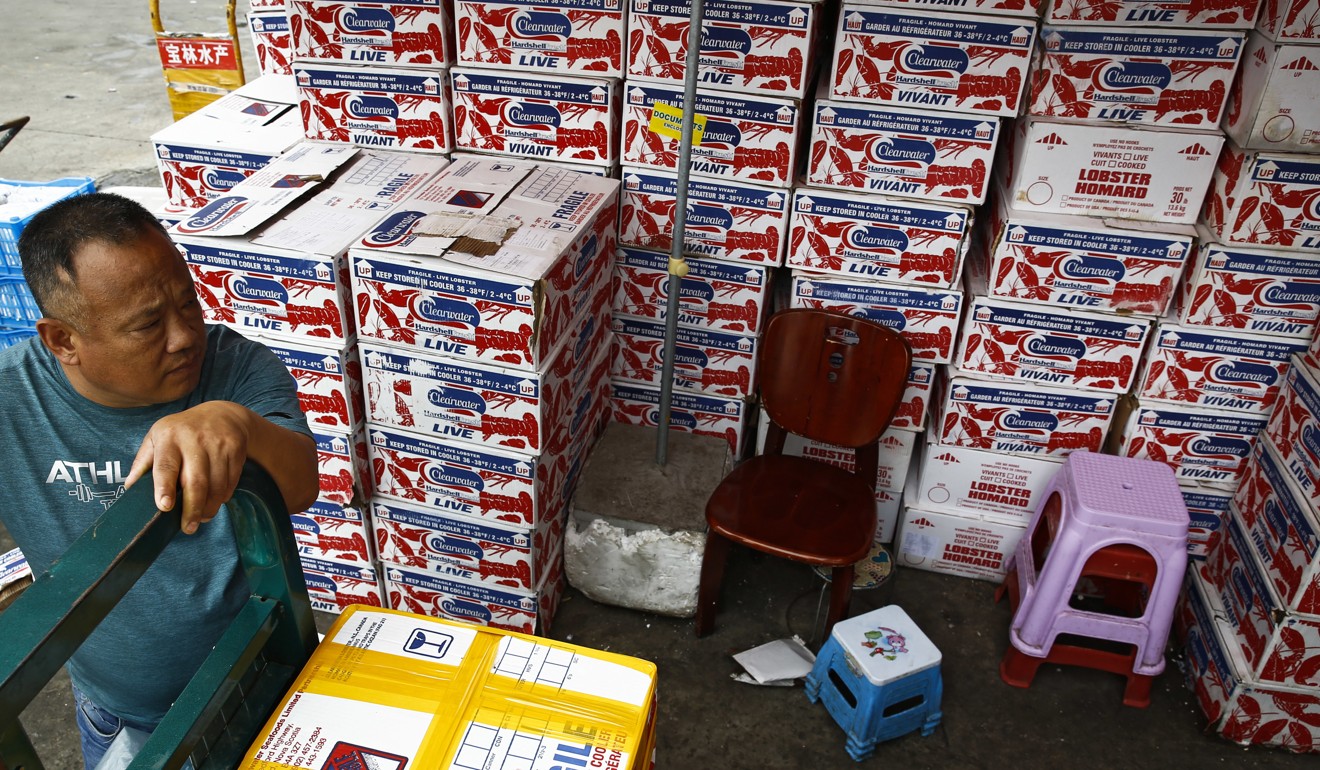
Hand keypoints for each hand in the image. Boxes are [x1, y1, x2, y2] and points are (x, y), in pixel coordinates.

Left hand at [124, 401, 253, 534]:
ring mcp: (218, 444)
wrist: (223, 413)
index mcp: (169, 437)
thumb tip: (130, 489)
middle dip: (192, 509)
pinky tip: (214, 501)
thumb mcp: (157, 437)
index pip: (166, 465)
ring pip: (216, 486)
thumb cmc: (182, 430)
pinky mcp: (236, 450)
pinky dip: (222, 497)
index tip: (164, 506)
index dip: (165, 487)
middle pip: (195, 482)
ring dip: (209, 508)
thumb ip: (143, 462)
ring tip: (201, 518)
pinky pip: (230, 482)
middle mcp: (194, 439)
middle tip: (188, 528)